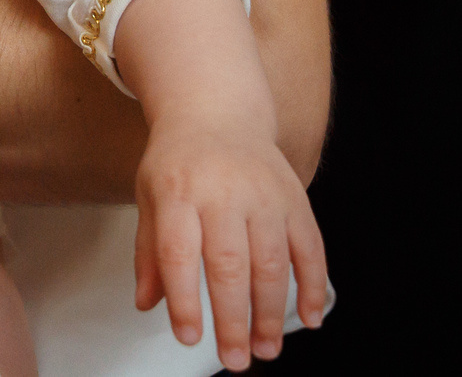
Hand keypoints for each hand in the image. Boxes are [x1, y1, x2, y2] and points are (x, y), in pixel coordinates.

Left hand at [133, 120, 329, 369]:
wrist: (218, 110)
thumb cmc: (179, 162)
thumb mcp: (150, 196)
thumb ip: (149, 252)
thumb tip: (147, 303)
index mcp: (179, 191)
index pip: (180, 253)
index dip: (185, 300)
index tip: (190, 337)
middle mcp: (224, 191)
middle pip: (230, 264)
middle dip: (234, 318)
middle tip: (235, 359)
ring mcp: (264, 193)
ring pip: (273, 261)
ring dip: (271, 312)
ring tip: (264, 349)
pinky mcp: (295, 197)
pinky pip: (310, 246)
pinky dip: (314, 285)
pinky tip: (308, 317)